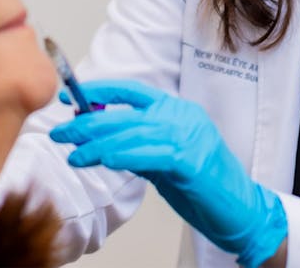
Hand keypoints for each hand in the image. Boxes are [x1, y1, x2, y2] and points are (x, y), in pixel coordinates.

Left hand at [49, 79, 287, 267]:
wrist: (239, 208)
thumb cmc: (201, 184)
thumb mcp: (163, 157)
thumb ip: (137, 143)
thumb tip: (99, 138)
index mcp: (175, 110)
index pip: (131, 90)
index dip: (98, 90)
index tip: (69, 98)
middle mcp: (182, 116)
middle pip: (125, 113)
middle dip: (87, 123)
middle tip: (61, 133)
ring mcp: (188, 135)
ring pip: (132, 134)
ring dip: (97, 145)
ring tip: (73, 155)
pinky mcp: (190, 160)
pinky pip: (149, 154)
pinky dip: (123, 155)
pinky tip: (103, 160)